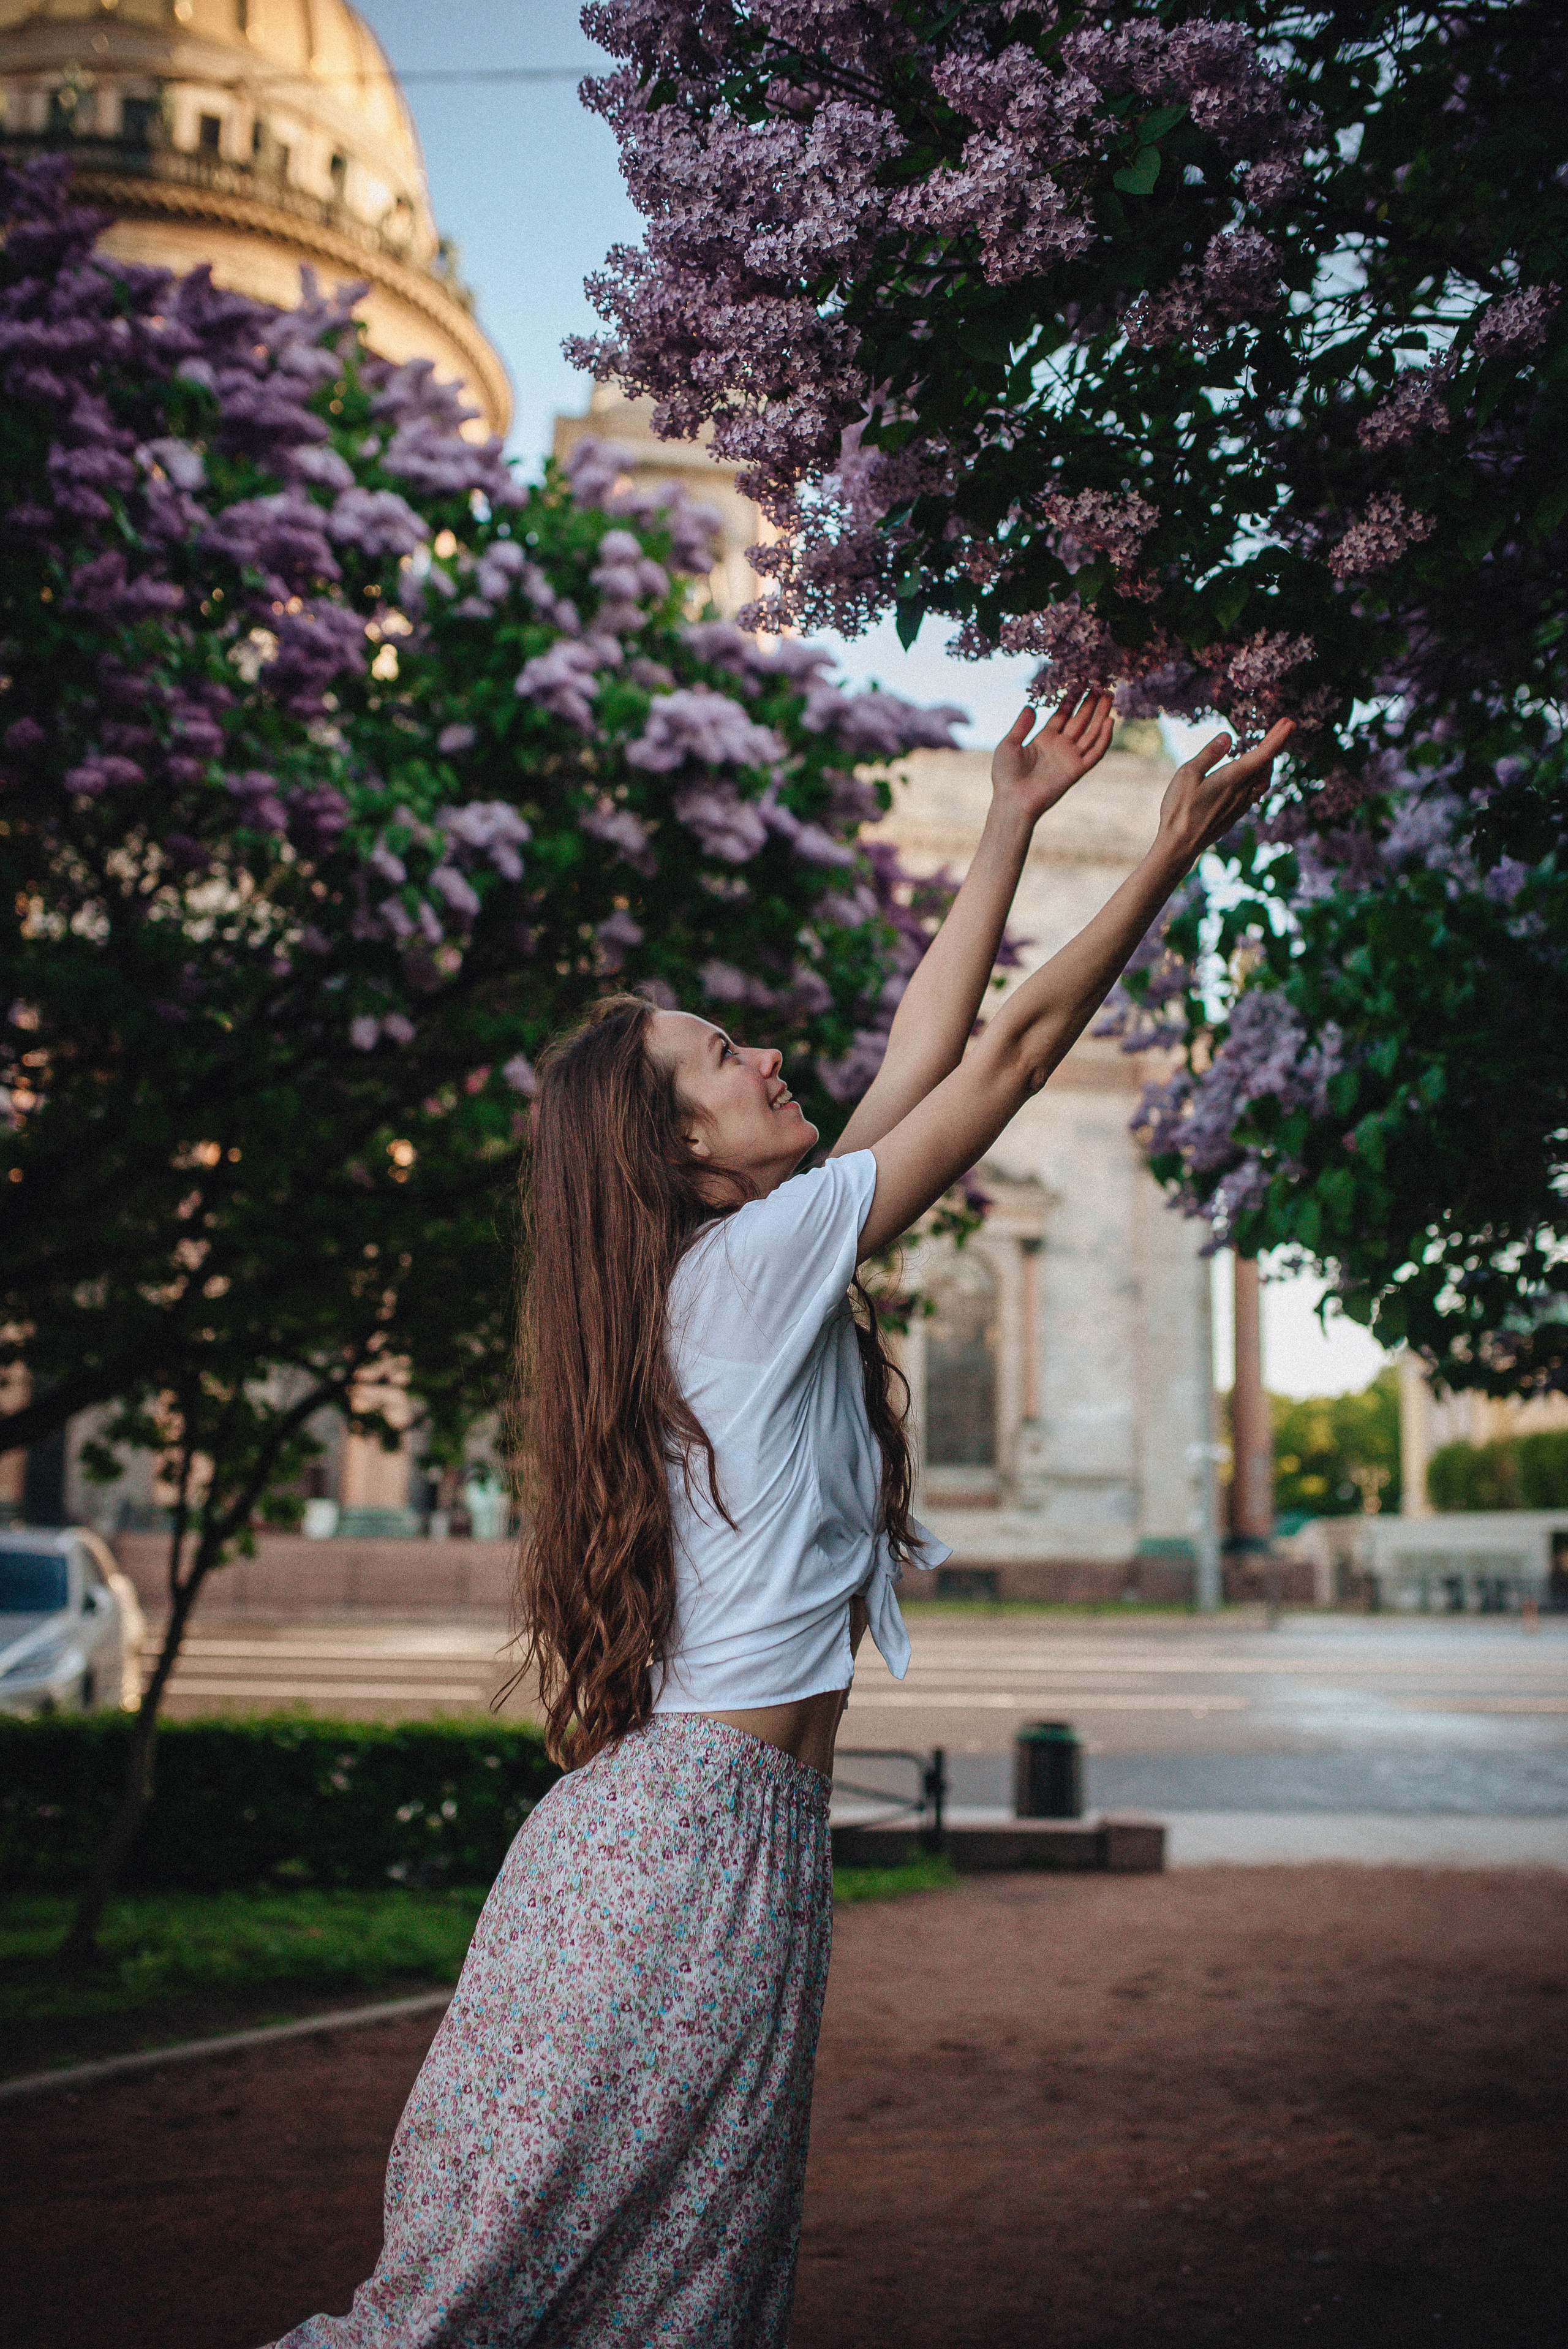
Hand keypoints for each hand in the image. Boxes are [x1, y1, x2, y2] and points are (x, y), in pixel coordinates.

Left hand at [990, 689, 1115, 825]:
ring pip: (1090, 733)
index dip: (1071, 700)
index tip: (1079, 683)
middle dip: (1090, 703)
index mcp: (1044, 739)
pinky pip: (1094, 753)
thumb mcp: (1009, 744)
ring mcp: (1069, 758)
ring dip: (1100, 715)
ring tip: (1109, 696)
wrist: (1012, 800)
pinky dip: (1103, 739)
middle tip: (1100, 685)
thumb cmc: (1006, 775)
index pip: (1062, 715)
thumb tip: (1030, 706)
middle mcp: (1059, 747)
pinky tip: (1109, 722)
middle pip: (1079, 720)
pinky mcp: (1076, 770)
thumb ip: (1021, 725)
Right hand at [1155, 719, 1294, 866]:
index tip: (1290, 723)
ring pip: (1263, 780)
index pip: (1262, 755)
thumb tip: (1227, 737)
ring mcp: (1239, 805)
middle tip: (1285, 727)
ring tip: (1270, 749)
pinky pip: (1255, 792)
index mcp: (1231, 779)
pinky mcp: (1234, 814)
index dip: (1278, 738)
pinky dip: (1260, 776)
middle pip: (1266, 765)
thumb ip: (1209, 755)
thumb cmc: (1179, 809)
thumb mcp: (1187, 774)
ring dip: (1270, 762)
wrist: (1179, 846)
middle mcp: (1241, 792)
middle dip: (1277, 744)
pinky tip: (1253, 775)